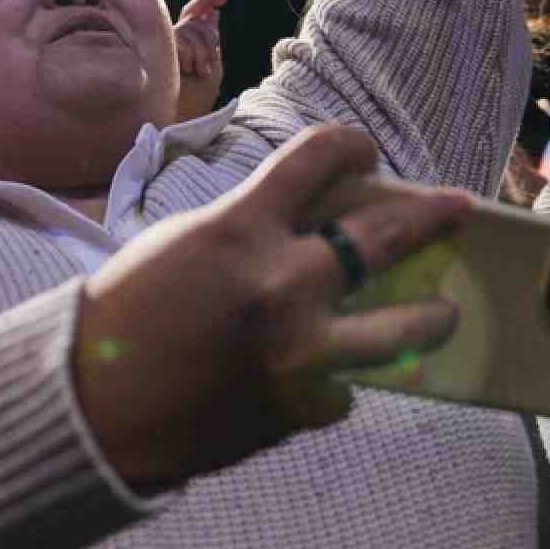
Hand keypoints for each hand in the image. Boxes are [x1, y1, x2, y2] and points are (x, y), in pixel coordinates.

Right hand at [73, 125, 471, 487]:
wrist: (93, 404)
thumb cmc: (126, 312)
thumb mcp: (189, 242)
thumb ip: (256, 228)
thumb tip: (321, 224)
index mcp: (244, 227)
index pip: (321, 158)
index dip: (352, 144)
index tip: (365, 151)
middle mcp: (284, 283)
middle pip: (385, 232)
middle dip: (431, 213)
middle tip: (456, 206)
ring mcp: (300, 350)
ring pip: (401, 329)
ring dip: (432, 315)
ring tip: (446, 309)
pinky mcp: (301, 405)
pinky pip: (344, 385)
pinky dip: (338, 377)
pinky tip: (326, 372)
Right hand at [173, 0, 225, 122]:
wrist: (182, 119)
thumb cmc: (196, 98)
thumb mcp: (211, 64)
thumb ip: (209, 38)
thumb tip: (212, 12)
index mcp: (183, 39)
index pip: (192, 10)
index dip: (206, 0)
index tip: (223, 0)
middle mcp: (170, 37)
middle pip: (196, 20)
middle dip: (210, 39)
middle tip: (210, 65)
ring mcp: (162, 42)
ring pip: (191, 29)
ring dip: (202, 52)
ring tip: (199, 72)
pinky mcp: (157, 49)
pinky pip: (183, 40)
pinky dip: (191, 56)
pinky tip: (187, 70)